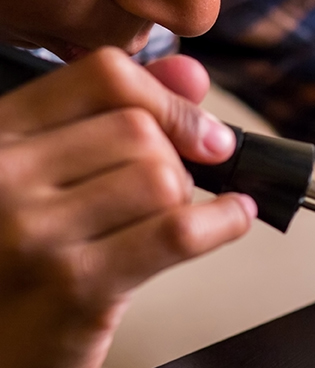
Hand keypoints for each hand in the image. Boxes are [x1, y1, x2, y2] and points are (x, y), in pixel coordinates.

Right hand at [0, 48, 255, 367]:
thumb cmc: (11, 268)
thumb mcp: (43, 178)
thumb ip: (108, 118)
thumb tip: (191, 76)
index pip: (102, 78)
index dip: (168, 99)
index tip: (199, 129)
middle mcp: (5, 176)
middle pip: (140, 130)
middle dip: (177, 159)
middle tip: (176, 191)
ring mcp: (38, 232)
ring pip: (162, 178)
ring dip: (188, 198)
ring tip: (170, 220)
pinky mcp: (79, 285)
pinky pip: (177, 231)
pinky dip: (223, 221)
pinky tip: (233, 219)